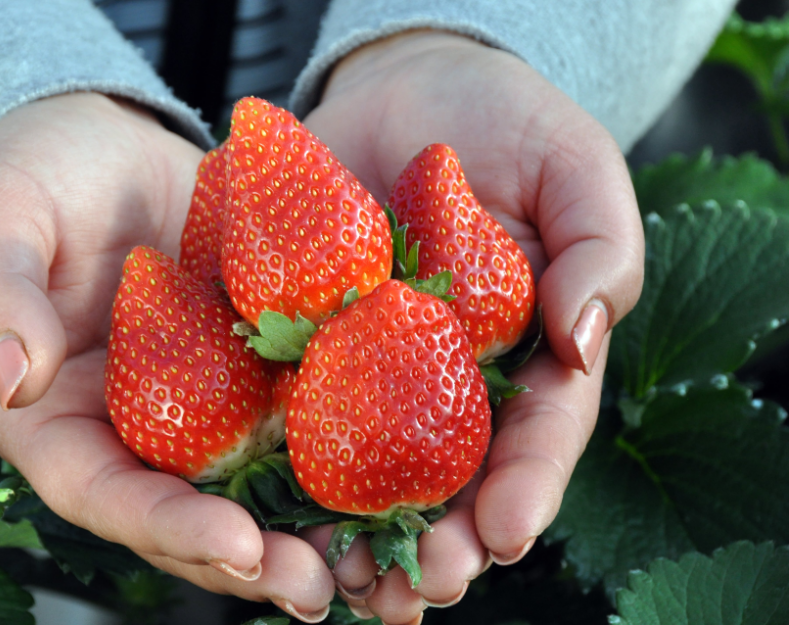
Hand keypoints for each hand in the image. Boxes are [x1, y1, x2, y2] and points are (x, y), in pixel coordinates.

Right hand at [0, 93, 333, 621]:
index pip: (106, 494)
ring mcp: (202, 402)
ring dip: (309, 530)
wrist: (105, 146)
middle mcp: (137, 428)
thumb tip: (17, 377)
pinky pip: (297, 416)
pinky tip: (399, 473)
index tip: (237, 544)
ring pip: (254, 485)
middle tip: (317, 586)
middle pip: (190, 514)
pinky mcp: (254, 366)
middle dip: (253, 559)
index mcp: (61, 419)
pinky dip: (345, 452)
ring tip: (369, 560)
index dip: (168, 528)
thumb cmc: (33, 178)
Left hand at [301, 31, 644, 622]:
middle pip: (447, 476)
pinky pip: (290, 407)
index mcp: (523, 357)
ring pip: (366, 469)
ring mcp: (371, 368)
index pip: (533, 436)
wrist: (408, 90)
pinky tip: (265, 510)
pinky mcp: (302, 341)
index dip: (524, 487)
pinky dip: (280, 465)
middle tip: (422, 585)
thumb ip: (600, 253)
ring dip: (355, 533)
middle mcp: (445, 380)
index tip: (504, 530)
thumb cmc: (509, 126)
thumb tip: (582, 344)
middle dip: (438, 539)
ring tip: (342, 583)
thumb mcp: (576, 170)